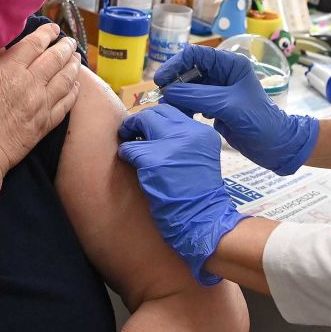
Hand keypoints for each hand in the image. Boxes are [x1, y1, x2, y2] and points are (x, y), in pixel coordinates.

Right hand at [0, 24, 79, 175]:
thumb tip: (5, 48)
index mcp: (9, 69)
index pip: (35, 44)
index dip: (47, 33)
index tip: (53, 29)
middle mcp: (30, 84)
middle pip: (55, 58)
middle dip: (65, 46)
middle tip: (69, 41)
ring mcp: (40, 105)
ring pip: (65, 79)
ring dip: (73, 66)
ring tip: (76, 58)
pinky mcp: (45, 124)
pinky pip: (66, 104)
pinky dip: (73, 91)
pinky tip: (75, 85)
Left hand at [117, 105, 246, 285]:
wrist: (203, 220)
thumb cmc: (199, 194)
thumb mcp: (200, 157)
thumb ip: (183, 140)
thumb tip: (153, 127)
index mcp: (202, 132)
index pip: (171, 111)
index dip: (154, 118)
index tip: (146, 127)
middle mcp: (189, 134)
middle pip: (155, 113)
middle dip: (140, 121)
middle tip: (131, 131)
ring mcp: (171, 146)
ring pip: (141, 125)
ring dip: (132, 136)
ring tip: (131, 149)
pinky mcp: (154, 161)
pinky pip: (131, 148)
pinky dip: (126, 154)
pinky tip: (130, 163)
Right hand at [156, 45, 318, 175]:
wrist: (276, 147)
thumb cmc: (259, 122)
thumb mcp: (228, 106)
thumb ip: (198, 96)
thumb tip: (169, 91)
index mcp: (231, 64)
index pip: (196, 54)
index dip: (175, 64)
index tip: (161, 80)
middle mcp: (224, 73)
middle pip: (189, 70)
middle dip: (175, 83)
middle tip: (163, 99)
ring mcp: (219, 90)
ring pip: (189, 87)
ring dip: (178, 97)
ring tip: (171, 110)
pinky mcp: (216, 106)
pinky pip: (193, 102)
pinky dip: (185, 108)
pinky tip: (183, 117)